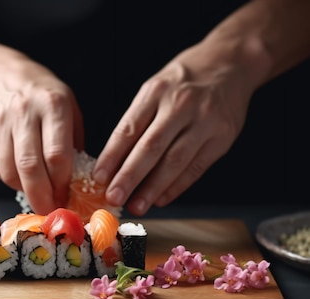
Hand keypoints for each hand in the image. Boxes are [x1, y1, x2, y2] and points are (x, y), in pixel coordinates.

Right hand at [0, 56, 84, 214]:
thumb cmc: (43, 97)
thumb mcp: (69, 109)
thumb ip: (74, 144)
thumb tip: (78, 185)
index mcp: (53, 104)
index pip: (57, 154)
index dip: (62, 184)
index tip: (67, 200)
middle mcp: (23, 112)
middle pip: (30, 167)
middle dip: (41, 196)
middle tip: (49, 211)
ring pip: (10, 171)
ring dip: (25, 190)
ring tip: (37, 194)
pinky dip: (11, 180)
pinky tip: (21, 177)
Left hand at [93, 43, 256, 215]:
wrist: (230, 63)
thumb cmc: (183, 80)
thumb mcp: (154, 89)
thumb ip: (136, 121)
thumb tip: (113, 163)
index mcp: (156, 91)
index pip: (129, 128)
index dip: (112, 155)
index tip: (98, 177)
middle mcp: (181, 105)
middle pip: (151, 147)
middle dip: (130, 176)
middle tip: (113, 197)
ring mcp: (205, 121)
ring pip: (175, 161)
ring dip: (153, 188)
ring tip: (136, 205)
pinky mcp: (223, 137)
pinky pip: (196, 167)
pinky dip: (177, 186)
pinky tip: (161, 199)